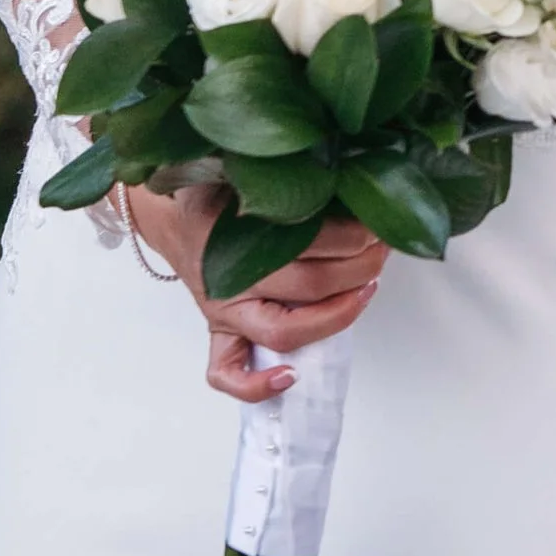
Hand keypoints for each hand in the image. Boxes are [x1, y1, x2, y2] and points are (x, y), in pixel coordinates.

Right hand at [125, 182, 388, 406]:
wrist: (173, 218)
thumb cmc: (218, 193)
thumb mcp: (248, 171)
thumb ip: (287, 177)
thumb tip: (348, 173)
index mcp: (237, 232)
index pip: (309, 240)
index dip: (353, 236)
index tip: (378, 224)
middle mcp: (232, 278)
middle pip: (310, 286)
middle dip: (359, 269)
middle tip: (383, 251)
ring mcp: (224, 313)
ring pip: (284, 331)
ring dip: (337, 316)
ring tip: (367, 290)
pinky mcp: (217, 335)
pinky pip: (226, 374)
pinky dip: (257, 385)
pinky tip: (292, 376)